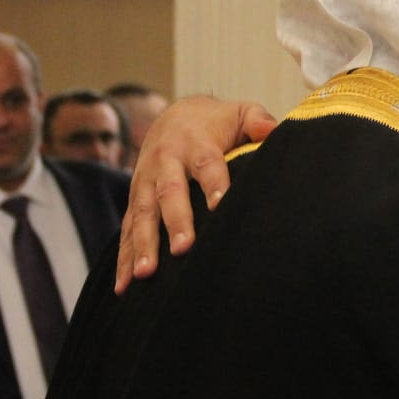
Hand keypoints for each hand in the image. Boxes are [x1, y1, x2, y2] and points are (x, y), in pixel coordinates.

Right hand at [115, 95, 276, 292]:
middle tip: (182, 249)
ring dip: (143, 244)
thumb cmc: (217, 122)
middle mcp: (166, 162)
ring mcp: (146, 181)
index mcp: (196, 142)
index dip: (214, 184)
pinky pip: (126, 228)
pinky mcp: (135, 198)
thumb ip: (258, 121)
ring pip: (143, 214)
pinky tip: (124, 285)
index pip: (207, 165)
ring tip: (146, 274)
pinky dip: (124, 257)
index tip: (221, 206)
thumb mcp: (240, 113)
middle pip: (170, 193)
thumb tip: (274, 131)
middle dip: (175, 222)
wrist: (175, 116)